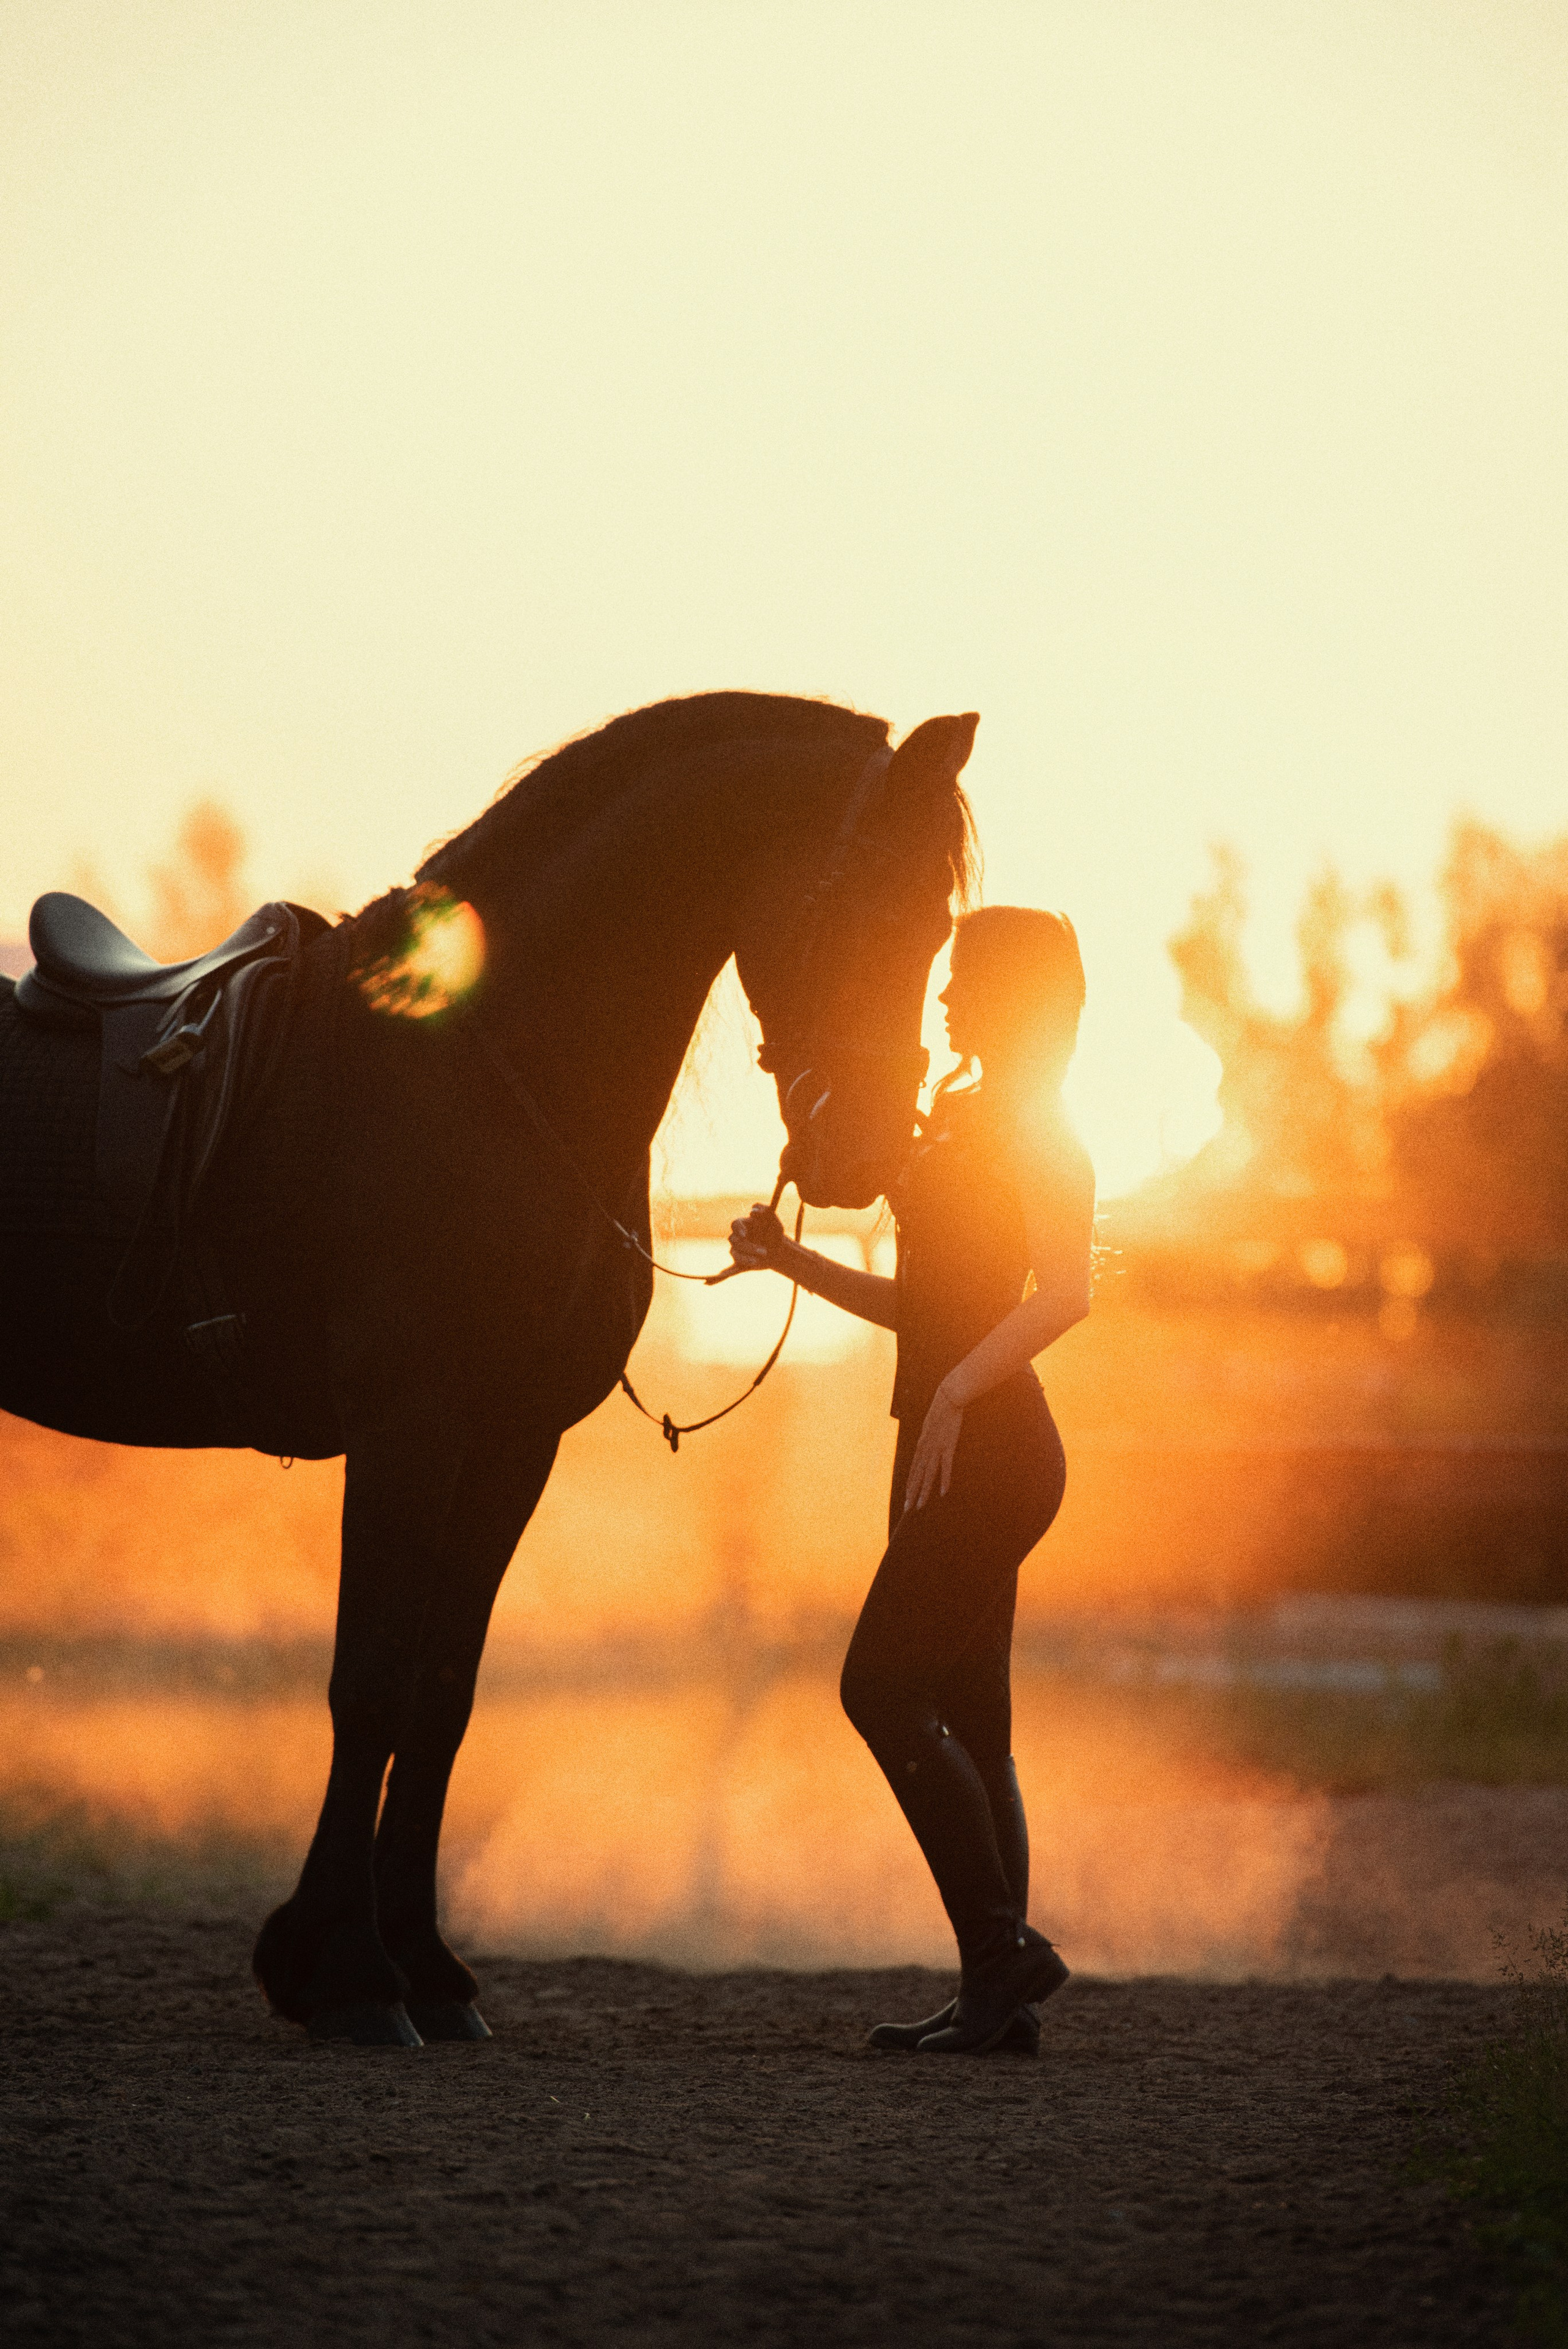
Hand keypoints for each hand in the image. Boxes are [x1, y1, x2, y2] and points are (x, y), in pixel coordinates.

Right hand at [728, 1202, 785, 1272]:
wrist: (778, 1251)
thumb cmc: (775, 1234)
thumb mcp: (775, 1222)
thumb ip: (766, 1211)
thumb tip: (753, 1210)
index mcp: (744, 1225)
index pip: (735, 1224)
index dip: (738, 1229)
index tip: (745, 1234)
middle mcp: (738, 1236)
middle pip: (735, 1240)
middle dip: (749, 1247)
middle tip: (764, 1251)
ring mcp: (736, 1248)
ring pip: (735, 1252)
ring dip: (748, 1255)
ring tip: (763, 1256)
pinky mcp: (738, 1259)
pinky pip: (738, 1261)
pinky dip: (746, 1261)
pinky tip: (755, 1262)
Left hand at [904, 1383, 963, 1512]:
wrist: (947, 1397)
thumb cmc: (941, 1410)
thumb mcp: (931, 1425)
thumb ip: (929, 1437)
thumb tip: (927, 1443)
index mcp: (921, 1444)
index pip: (913, 1469)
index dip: (910, 1483)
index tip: (906, 1496)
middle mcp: (925, 1449)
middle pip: (917, 1475)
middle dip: (912, 1492)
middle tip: (907, 1508)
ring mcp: (935, 1448)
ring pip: (928, 1474)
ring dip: (923, 1491)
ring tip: (919, 1505)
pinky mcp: (948, 1446)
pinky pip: (945, 1466)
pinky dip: (944, 1480)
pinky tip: (943, 1492)